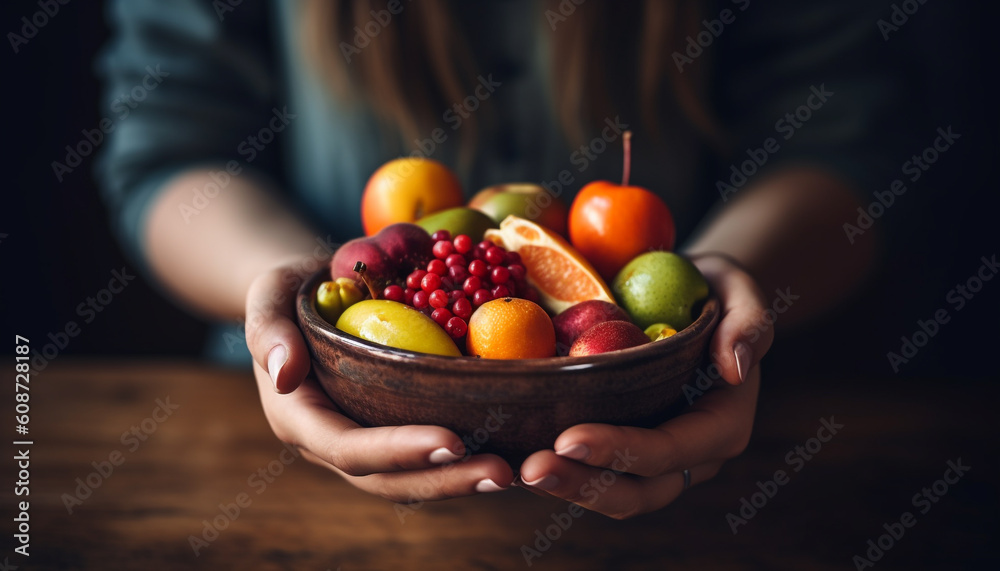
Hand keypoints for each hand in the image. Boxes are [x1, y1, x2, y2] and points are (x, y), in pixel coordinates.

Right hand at [246, 257, 513, 501]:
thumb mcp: (269, 294)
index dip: (399, 451)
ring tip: (513, 472)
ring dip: (461, 480)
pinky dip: (464, 460)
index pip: (349, 448)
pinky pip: (427, 457)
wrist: (310, 292)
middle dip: (444, 481)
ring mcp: (365, 440)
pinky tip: (510, 451)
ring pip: (412, 480)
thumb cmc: (290, 290)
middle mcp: (333, 442)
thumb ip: (267, 329)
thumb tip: (284, 372)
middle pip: (388, 480)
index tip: (452, 442)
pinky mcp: (393, 429)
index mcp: (299, 419)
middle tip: (502, 472)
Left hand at [518, 254, 772, 517]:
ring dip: (562, 488)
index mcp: (722, 425)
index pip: (670, 450)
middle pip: (637, 491)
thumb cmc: (713, 288)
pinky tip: (510, 457)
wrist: (689, 295)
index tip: (567, 438)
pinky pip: (590, 473)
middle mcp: (689, 455)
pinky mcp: (621, 449)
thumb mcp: (740, 290)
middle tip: (530, 469)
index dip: (620, 451)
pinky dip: (555, 471)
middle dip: (582, 485)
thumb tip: (735, 367)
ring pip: (610, 494)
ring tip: (513, 471)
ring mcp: (653, 459)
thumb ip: (750, 322)